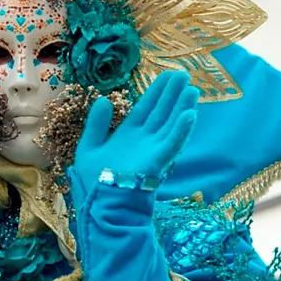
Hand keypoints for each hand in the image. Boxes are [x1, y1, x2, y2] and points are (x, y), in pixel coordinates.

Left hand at [70, 70, 198, 209]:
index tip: (166, 75)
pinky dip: (181, 130)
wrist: (102, 206)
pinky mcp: (159, 161)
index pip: (145, 109)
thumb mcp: (89, 148)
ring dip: (181, 106)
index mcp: (127, 136)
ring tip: (192, 88)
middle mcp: (144, 140)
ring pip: (170, 124)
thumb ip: (96, 125)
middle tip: (183, 74)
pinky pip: (172, 143)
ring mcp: (153, 150)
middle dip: (171, 94)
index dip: (156, 92)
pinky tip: (190, 114)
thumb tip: (104, 99)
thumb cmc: (94, 181)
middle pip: (161, 112)